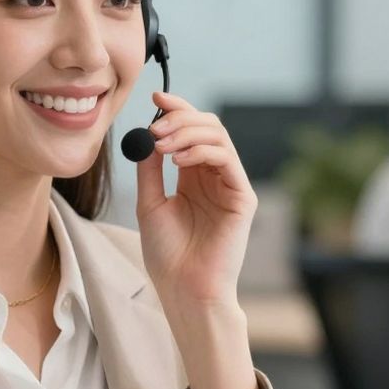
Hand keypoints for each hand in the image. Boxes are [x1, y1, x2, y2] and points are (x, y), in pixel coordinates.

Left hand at [135, 91, 256, 307]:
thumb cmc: (167, 255)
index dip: (176, 110)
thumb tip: (145, 135)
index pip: (190, 131)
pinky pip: (227, 158)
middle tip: (154, 126)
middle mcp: (214, 176)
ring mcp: (230, 185)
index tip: (154, 99)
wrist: (183, 290)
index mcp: (193, 176)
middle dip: (180, 118)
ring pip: (218, 136)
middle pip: (207, 126)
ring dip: (187, 132)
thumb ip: (150, 169)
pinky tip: (179, 160)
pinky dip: (202, 150)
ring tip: (161, 145)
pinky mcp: (242, 197)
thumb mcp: (150, 204)